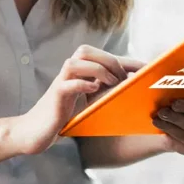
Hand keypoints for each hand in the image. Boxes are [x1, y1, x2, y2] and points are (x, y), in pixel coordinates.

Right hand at [9, 45, 143, 155]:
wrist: (36, 132)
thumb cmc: (64, 117)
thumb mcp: (88, 103)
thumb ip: (103, 93)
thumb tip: (131, 90)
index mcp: (78, 73)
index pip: (103, 56)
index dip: (126, 60)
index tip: (147, 69)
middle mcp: (68, 74)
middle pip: (86, 51)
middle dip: (109, 61)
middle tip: (123, 79)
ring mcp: (60, 83)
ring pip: (75, 62)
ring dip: (97, 69)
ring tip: (110, 83)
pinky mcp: (55, 97)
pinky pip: (67, 84)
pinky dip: (82, 84)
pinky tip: (94, 90)